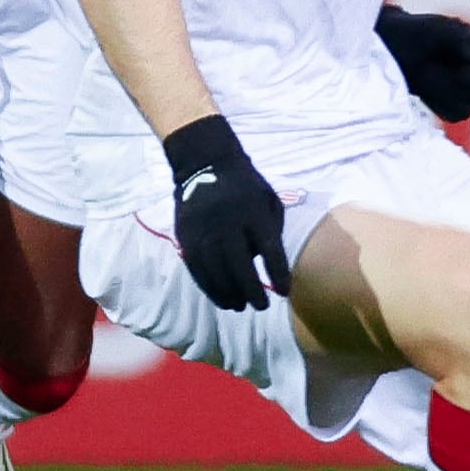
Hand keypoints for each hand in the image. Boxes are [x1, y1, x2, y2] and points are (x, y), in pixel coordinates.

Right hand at [163, 115, 291, 310]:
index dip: (277, 273)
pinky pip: (197, 268)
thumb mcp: (269, 200)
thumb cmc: (246, 187)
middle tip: (260, 307)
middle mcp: (227, 222)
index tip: (284, 292)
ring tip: (239, 306)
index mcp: (254, 212)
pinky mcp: (185, 236)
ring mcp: (203, 230)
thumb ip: (271, 231)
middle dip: (251, 290)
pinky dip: (209, 287)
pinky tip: (220, 297)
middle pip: (238, 265)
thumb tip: (271, 266)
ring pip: (215, 271)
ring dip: (228, 293)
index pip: (269, 249)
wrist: (205, 163)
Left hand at [375, 4, 469, 123]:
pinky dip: (437, 103)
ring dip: (442, 91)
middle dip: (454, 80)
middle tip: (431, 64)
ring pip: (467, 105)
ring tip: (426, 73)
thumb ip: (463, 39)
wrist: (394, 50)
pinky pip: (454, 115)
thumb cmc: (418, 34)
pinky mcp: (454, 110)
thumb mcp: (439, 29)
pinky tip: (425, 89)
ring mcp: (469, 94)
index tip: (460, 69)